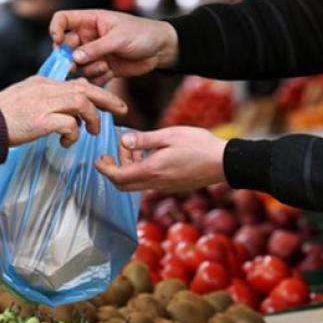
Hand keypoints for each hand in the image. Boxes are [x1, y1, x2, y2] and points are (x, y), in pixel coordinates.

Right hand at [0, 76, 126, 146]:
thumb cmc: (3, 118)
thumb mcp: (26, 100)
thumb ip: (46, 101)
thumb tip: (65, 115)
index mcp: (44, 83)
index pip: (77, 83)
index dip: (97, 92)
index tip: (109, 102)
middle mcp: (46, 89)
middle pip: (86, 88)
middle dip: (107, 99)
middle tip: (122, 110)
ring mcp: (44, 104)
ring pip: (81, 103)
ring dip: (92, 119)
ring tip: (93, 132)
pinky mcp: (41, 121)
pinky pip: (69, 124)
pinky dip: (73, 134)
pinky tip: (66, 142)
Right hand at [50, 10, 178, 84]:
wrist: (161, 50)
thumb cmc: (143, 34)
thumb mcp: (119, 38)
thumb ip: (96, 48)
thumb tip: (75, 57)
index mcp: (90, 21)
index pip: (63, 20)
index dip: (56, 30)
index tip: (58, 42)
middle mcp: (89, 37)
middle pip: (66, 48)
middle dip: (70, 58)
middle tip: (76, 65)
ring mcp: (95, 54)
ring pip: (78, 65)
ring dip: (89, 69)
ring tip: (105, 66)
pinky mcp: (103, 68)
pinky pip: (91, 78)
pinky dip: (98, 78)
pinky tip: (110, 72)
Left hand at [95, 126, 227, 192]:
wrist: (224, 163)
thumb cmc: (199, 145)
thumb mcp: (169, 135)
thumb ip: (144, 140)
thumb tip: (123, 141)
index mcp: (152, 170)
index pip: (118, 177)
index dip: (104, 169)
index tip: (98, 159)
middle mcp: (155, 183)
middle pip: (123, 185)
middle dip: (113, 170)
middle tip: (113, 153)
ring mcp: (164, 187)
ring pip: (136, 184)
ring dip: (129, 169)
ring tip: (135, 148)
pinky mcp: (172, 186)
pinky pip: (148, 183)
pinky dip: (141, 171)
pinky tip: (149, 156)